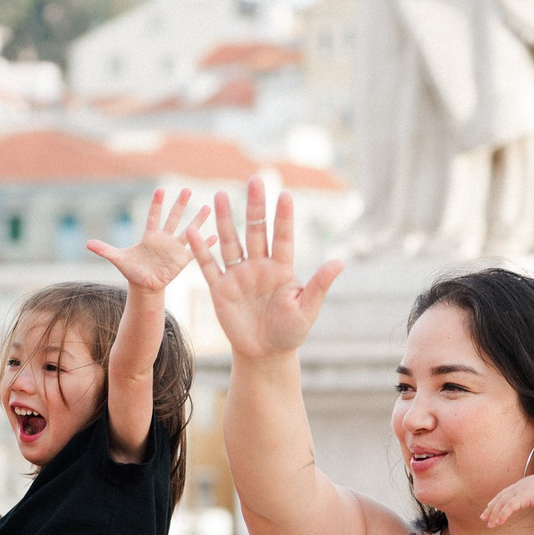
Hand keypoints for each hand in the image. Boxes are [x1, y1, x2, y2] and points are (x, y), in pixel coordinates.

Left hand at [86, 188, 208, 291]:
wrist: (145, 286)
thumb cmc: (132, 271)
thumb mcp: (119, 259)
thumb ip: (105, 249)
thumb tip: (87, 243)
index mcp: (150, 236)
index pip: (154, 217)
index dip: (157, 204)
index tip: (160, 190)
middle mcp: (164, 239)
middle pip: (173, 218)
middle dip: (180, 204)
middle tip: (187, 189)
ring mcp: (174, 249)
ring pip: (188, 231)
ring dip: (197, 219)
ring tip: (208, 207)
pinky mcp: (182, 260)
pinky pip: (195, 250)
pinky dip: (204, 243)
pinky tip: (215, 235)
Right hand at [188, 176, 343, 360]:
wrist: (265, 354)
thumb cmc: (290, 332)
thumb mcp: (307, 310)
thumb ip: (319, 285)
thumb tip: (340, 261)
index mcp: (282, 269)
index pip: (283, 238)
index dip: (284, 218)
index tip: (285, 195)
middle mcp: (259, 266)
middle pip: (256, 231)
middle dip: (255, 207)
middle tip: (255, 180)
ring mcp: (239, 275)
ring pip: (231, 242)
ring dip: (226, 220)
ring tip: (221, 195)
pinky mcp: (220, 289)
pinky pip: (209, 266)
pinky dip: (201, 250)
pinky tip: (193, 231)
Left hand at [480, 472, 533, 527]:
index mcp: (522, 484)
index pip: (505, 493)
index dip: (496, 500)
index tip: (489, 507)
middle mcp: (518, 486)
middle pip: (500, 498)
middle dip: (491, 508)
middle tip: (483, 517)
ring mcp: (520, 490)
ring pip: (502, 504)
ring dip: (495, 515)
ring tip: (490, 524)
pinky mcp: (523, 497)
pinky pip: (509, 507)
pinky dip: (502, 515)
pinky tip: (499, 522)